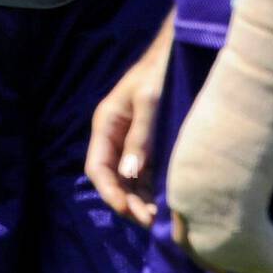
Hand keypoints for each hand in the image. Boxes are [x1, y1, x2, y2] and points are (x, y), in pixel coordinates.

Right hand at [85, 17, 173, 225]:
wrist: (175, 51)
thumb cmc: (158, 71)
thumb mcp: (148, 101)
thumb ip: (139, 137)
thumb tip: (130, 174)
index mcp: (105, 124)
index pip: (97, 167)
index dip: (109, 191)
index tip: (127, 209)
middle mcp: (113, 135)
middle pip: (111, 178)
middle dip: (126, 201)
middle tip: (148, 221)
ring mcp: (129, 140)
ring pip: (127, 179)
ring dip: (137, 199)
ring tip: (155, 218)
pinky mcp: (146, 142)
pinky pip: (141, 172)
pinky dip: (148, 189)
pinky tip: (160, 202)